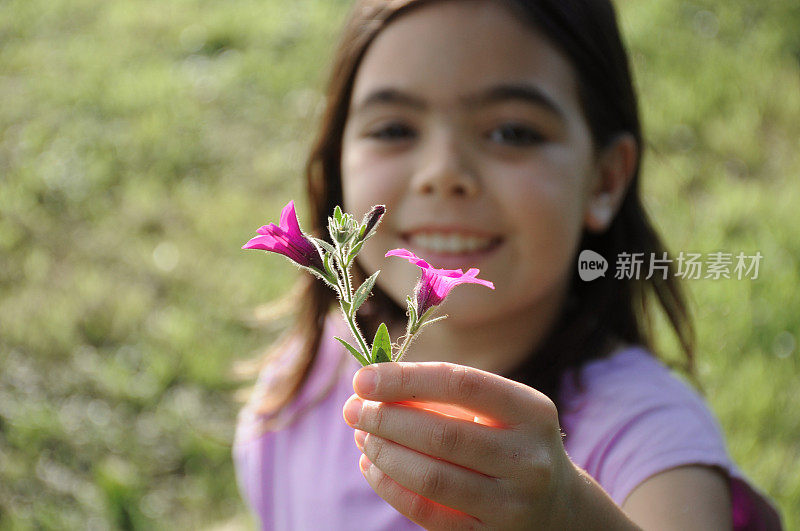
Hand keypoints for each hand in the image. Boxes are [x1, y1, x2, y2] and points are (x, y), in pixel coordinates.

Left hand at [342, 362, 575, 529]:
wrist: (557, 507)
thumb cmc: (511, 440)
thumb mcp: (498, 410)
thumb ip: (445, 396)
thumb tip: (374, 387)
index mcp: (531, 411)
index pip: (461, 385)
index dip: (406, 379)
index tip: (363, 378)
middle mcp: (527, 459)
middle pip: (442, 434)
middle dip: (386, 418)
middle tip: (353, 409)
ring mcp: (512, 504)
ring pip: (431, 477)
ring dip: (385, 452)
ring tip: (362, 435)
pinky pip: (428, 514)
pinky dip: (391, 488)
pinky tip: (371, 465)